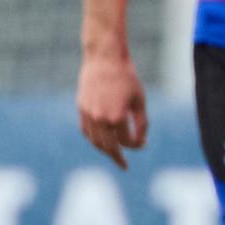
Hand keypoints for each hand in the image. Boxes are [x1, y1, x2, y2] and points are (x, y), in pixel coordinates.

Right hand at [75, 49, 146, 167]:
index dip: (137, 144)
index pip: (127, 141)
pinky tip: (101, 141)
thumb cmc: (126, 78)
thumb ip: (141, 124)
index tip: (143, 142)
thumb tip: (141, 143)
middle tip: (123, 165)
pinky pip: (86, 131)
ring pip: (95, 142)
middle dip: (118, 157)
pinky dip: (93, 139)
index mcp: (117, 117)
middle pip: (109, 147)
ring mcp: (88, 115)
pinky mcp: (81, 109)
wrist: (104, 59)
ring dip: (104, 150)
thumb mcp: (140, 101)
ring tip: (113, 154)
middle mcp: (100, 119)